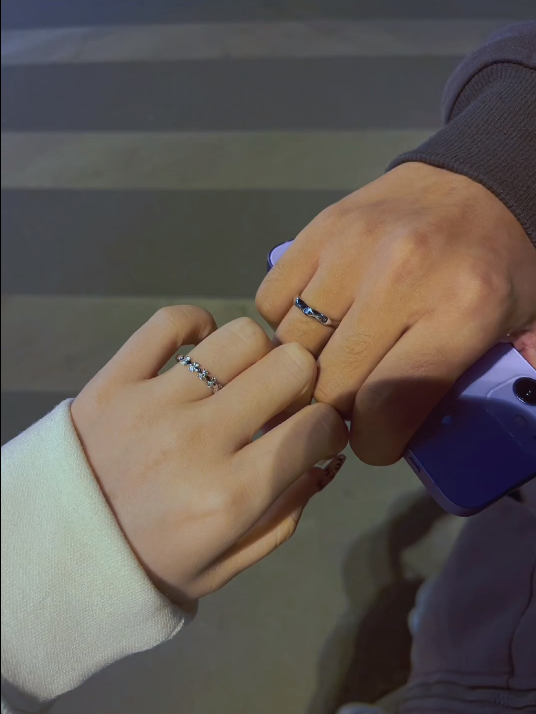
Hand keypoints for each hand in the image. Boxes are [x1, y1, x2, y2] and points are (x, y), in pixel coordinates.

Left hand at [71, 307, 346, 601]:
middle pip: (290, 365)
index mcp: (230, 497)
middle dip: (302, 382)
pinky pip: (171, 321)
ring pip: (241, 335)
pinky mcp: (114, 379)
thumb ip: (286, 514)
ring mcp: (153, 403)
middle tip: (281, 401)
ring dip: (256, 354)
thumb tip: (325, 456)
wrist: (58, 554)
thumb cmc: (152, 564)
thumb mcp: (227, 564)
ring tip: (239, 379)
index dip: (331, 425)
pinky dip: (197, 326)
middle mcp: (198, 441)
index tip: (318, 432)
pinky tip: (199, 351)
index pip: (317, 426)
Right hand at [257, 162, 535, 464]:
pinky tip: (315, 321)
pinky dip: (284, 323)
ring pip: (292, 345)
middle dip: (334, 410)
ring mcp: (350, 248)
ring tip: (331, 361)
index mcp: (461, 310)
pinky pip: (271, 302)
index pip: (385, 406)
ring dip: (306, 367)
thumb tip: (420, 440)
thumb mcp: (517, 329)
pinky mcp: (318, 229)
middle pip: (330, 383)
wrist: (480, 180)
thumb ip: (476, 387)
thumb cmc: (500, 265)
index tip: (375, 440)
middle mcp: (398, 277)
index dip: (371, 442)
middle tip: (351, 406)